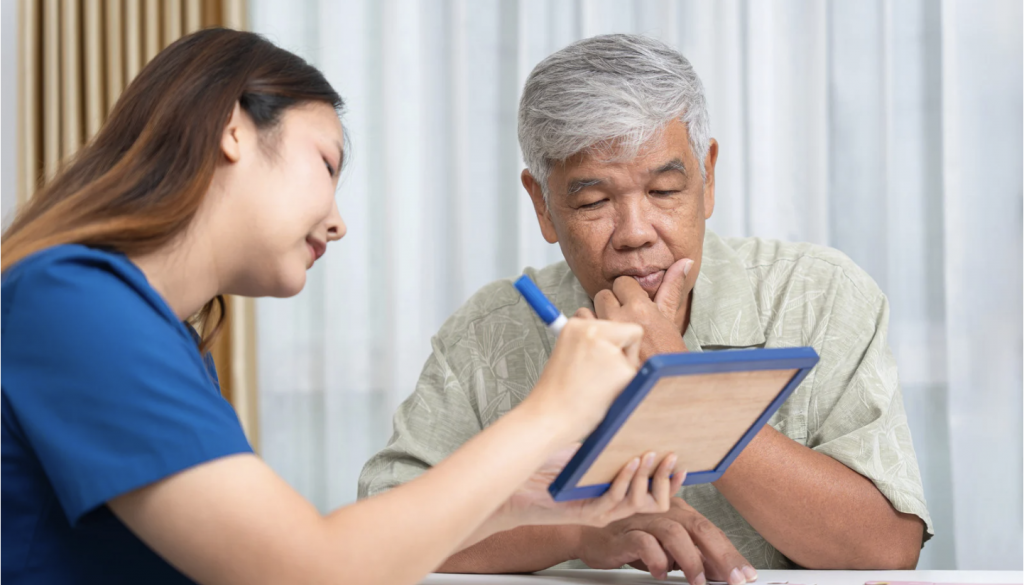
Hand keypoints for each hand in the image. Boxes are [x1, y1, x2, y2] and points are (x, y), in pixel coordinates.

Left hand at [498, 444, 686, 528]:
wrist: (517, 485)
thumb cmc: (547, 469)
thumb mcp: (586, 452)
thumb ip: (608, 445)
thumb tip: (630, 419)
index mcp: (615, 496)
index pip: (653, 497)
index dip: (671, 483)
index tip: (682, 464)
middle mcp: (610, 508)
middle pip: (653, 504)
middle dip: (665, 480)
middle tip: (671, 455)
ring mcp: (599, 513)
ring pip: (636, 503)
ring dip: (646, 477)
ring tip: (651, 454)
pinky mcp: (584, 513)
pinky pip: (612, 499)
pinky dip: (624, 479)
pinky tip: (629, 462)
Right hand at [525, 318, 642, 438]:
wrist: (549, 418)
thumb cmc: (557, 394)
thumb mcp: (567, 354)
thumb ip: (589, 343)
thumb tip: (613, 340)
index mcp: (575, 325)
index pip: (610, 323)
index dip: (609, 342)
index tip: (597, 359)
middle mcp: (592, 330)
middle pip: (628, 332)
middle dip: (622, 352)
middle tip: (597, 376)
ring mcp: (609, 349)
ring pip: (634, 354)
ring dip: (623, 369)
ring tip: (597, 386)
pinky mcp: (623, 370)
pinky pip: (636, 374)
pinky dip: (625, 386)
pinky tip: (604, 394)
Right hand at [574, 498, 756, 584]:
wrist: (588, 534)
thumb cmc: (630, 540)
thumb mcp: (666, 548)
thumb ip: (693, 555)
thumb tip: (722, 571)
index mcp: (676, 511)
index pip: (710, 530)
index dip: (730, 552)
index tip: (746, 574)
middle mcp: (662, 511)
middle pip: (698, 527)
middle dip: (721, 555)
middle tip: (734, 579)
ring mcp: (641, 519)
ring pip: (673, 533)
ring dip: (690, 560)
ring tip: (698, 581)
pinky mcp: (622, 533)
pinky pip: (643, 542)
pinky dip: (655, 559)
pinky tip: (660, 572)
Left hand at [586, 258, 693, 361]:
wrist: (657, 389)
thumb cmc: (666, 357)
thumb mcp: (670, 320)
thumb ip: (672, 288)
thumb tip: (684, 262)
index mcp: (641, 308)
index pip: (621, 283)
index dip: (625, 294)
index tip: (631, 307)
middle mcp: (619, 317)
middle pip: (603, 295)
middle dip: (610, 305)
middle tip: (620, 322)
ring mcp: (602, 333)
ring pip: (588, 310)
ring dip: (596, 319)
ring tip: (608, 334)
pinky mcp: (588, 347)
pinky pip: (578, 328)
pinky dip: (585, 333)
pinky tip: (597, 344)